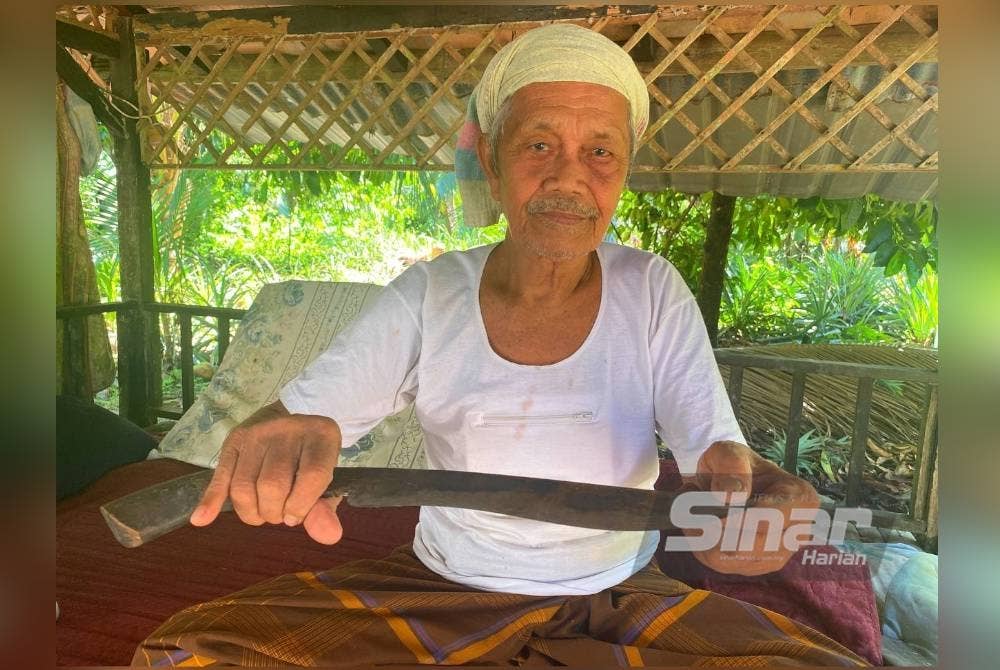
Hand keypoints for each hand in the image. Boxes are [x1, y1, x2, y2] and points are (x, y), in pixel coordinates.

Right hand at [189, 401, 345, 543]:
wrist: (292, 413)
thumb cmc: (311, 454)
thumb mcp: (327, 476)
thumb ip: (325, 508)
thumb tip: (330, 537)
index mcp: (321, 436)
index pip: (311, 477)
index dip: (301, 506)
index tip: (295, 516)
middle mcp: (288, 429)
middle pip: (272, 485)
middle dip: (273, 512)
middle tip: (277, 514)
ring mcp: (258, 433)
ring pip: (244, 486)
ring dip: (251, 512)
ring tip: (261, 512)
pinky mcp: (234, 440)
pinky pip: (220, 475)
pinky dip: (210, 500)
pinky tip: (201, 520)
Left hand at [683, 440, 818, 575]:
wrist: (727, 482)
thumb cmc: (733, 465)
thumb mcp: (729, 452)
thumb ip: (732, 466)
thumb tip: (731, 496)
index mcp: (800, 498)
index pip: (774, 518)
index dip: (741, 519)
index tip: (712, 512)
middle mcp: (797, 531)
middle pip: (754, 545)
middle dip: (715, 529)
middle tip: (689, 506)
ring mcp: (778, 553)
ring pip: (735, 560)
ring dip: (703, 539)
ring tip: (691, 514)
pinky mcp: (756, 566)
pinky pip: (723, 566)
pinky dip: (702, 548)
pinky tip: (697, 529)